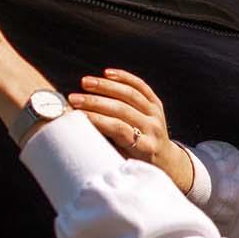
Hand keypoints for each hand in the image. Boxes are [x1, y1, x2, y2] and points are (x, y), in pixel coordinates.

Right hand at [68, 68, 193, 192]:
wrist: (164, 160)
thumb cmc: (137, 164)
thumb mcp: (123, 161)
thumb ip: (107, 146)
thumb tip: (80, 131)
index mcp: (145, 147)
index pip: (119, 128)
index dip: (98, 119)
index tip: (77, 115)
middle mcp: (153, 129)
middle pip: (122, 109)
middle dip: (95, 102)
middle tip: (74, 98)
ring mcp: (157, 115)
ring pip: (130, 94)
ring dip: (105, 86)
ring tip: (85, 82)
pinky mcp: (157, 104)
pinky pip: (141, 86)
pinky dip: (124, 77)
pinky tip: (107, 73)